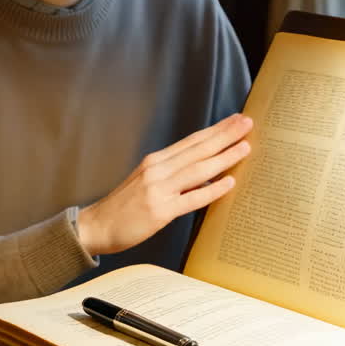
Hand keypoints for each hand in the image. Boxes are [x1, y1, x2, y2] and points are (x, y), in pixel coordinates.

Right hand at [76, 113, 252, 256]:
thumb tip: (204, 171)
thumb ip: (172, 173)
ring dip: (224, 157)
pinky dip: (211, 189)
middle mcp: (157, 169)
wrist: (97, 225)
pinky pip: (191, 198)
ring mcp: (158, 189)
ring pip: (198, 169)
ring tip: (245, 147)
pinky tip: (229, 183)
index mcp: (156, 161)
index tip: (235, 120)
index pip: (192, 141)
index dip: (215, 129)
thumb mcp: (146, 180)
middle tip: (247, 123)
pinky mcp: (159, 210)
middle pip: (198, 149)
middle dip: (225, 135)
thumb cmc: (124, 206)